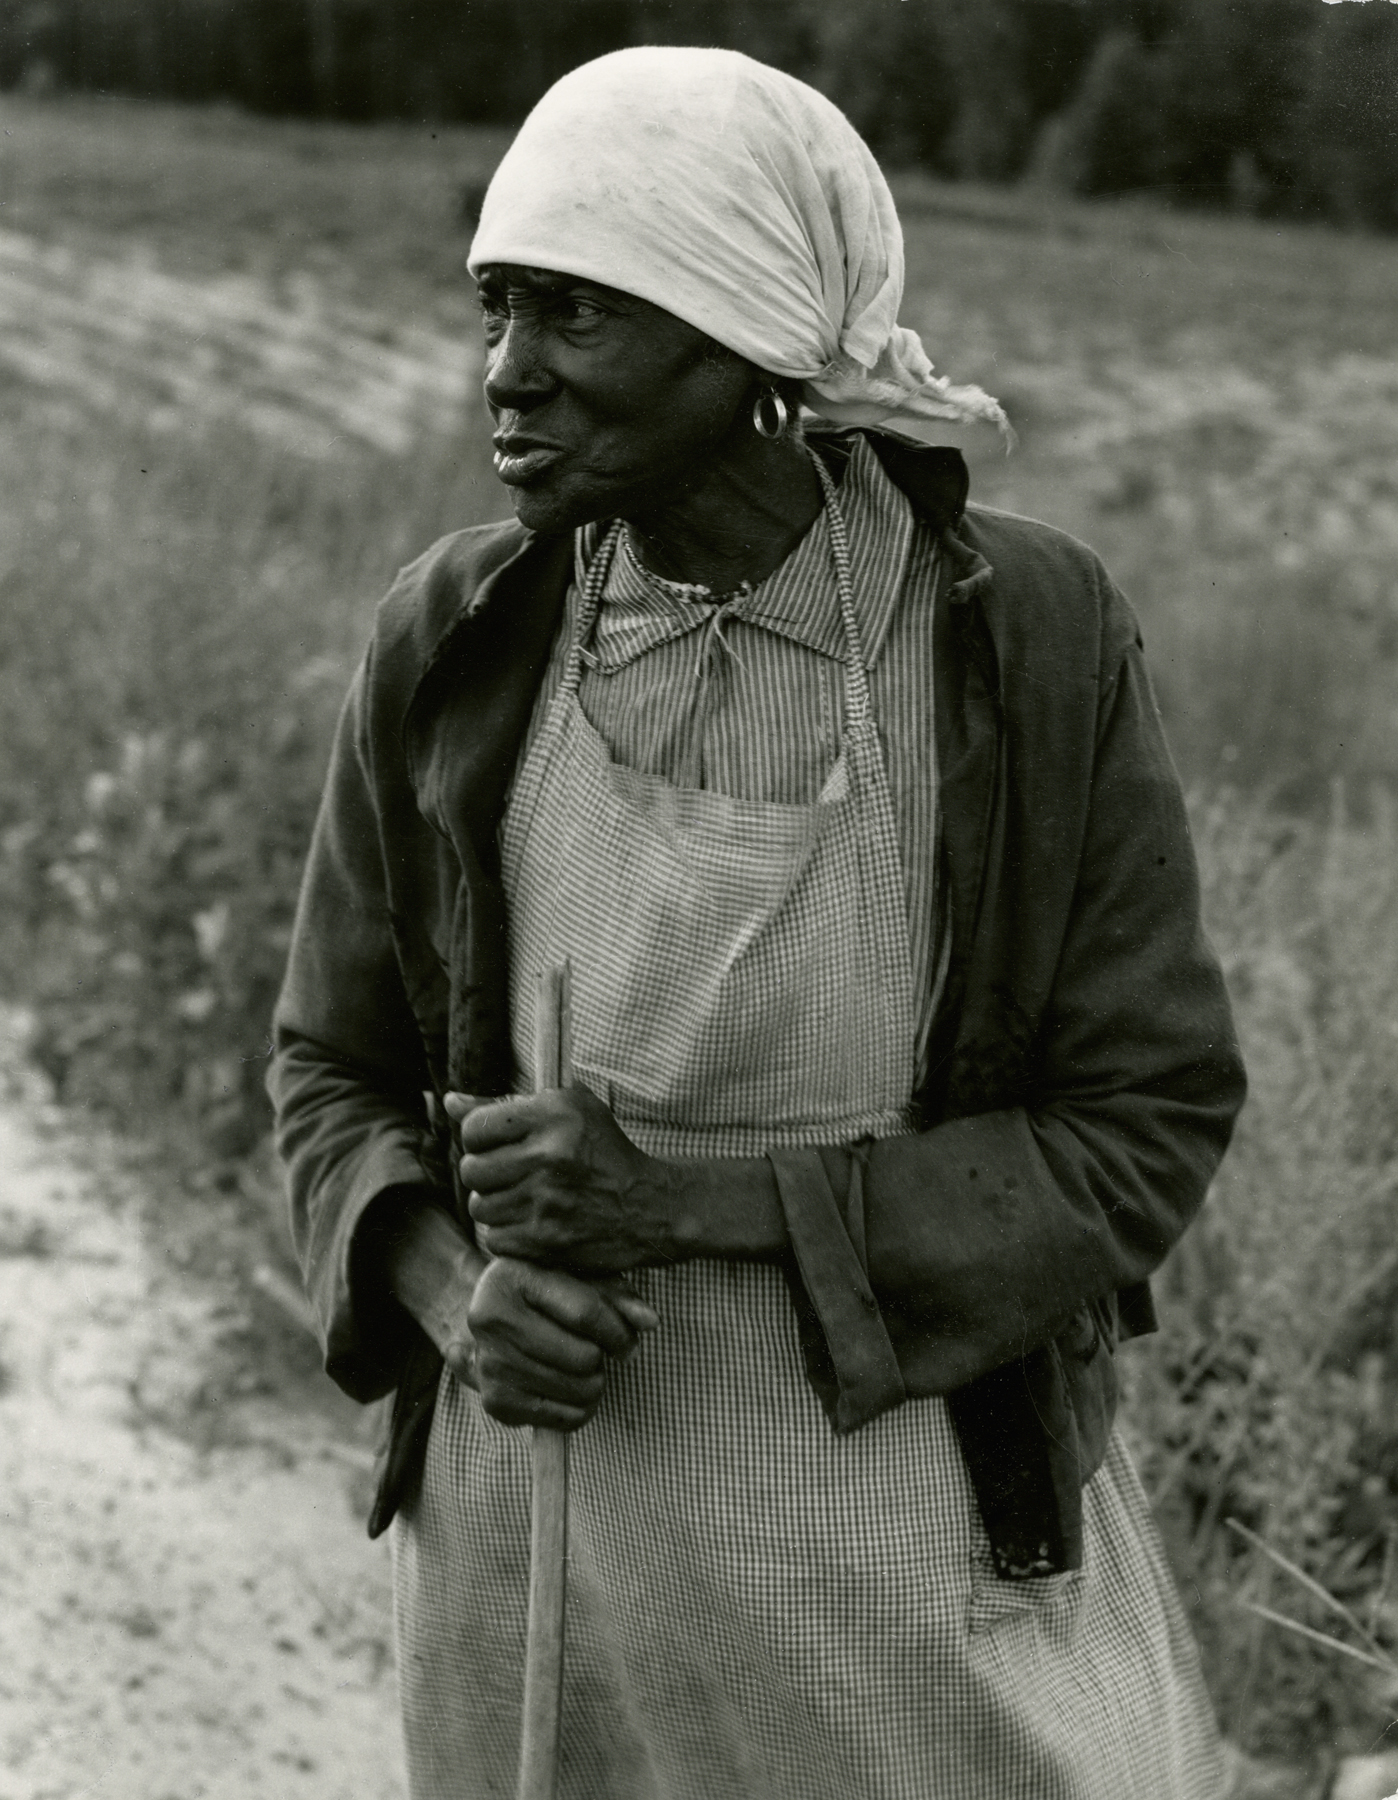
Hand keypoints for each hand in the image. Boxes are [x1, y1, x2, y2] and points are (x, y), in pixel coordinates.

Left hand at [446, 1086, 675, 1272]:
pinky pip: (494, 1238)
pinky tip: (532, 1223)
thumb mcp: (567, 1110)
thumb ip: (503, 1105)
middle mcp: (548, 1155)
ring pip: (480, 1207)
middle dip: (485, 1174)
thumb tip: (449, 1102)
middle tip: (509, 1176)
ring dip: (496, 1205)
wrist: (649, 1206)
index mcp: (553, 1115)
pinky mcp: (546, 1240)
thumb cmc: (604, 1152)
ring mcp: (546, 1200)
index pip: (473, 1128)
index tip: (497, 1146)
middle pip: (471, 1170)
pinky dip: (508, 1234)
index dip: (478, 1139)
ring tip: (523, 1200)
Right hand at [463, 1256, 657, 1429]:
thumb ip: (618, 1297)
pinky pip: (564, 1419)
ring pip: (578, 1390)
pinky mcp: (495, 1402)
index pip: (585, 1313)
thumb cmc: (546, 1294)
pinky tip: (570, 1388)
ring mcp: (489, 1363)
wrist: (494, 1323)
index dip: (618, 1332)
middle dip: (601, 1357)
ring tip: (581, 1367)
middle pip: (582, 1357)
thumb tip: (650, 1321)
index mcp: (510, 1275)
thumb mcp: (579, 1279)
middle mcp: (488, 1318)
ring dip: (593, 1383)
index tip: (626, 1340)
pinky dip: (580, 1409)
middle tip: (592, 1350)